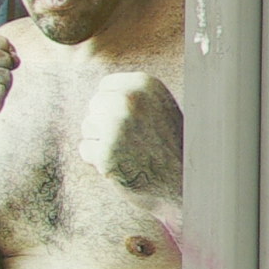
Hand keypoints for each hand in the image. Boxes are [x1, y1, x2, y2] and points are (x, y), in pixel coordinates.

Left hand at [78, 72, 183, 204]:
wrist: (183, 183)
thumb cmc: (169, 145)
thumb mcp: (159, 107)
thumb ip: (133, 94)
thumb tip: (100, 92)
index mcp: (145, 85)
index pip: (105, 86)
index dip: (115, 106)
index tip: (134, 122)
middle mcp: (130, 101)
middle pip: (94, 105)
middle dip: (106, 123)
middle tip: (133, 140)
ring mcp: (117, 127)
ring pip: (87, 127)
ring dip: (102, 141)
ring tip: (129, 151)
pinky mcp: (106, 154)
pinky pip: (85, 149)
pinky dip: (99, 160)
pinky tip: (122, 164)